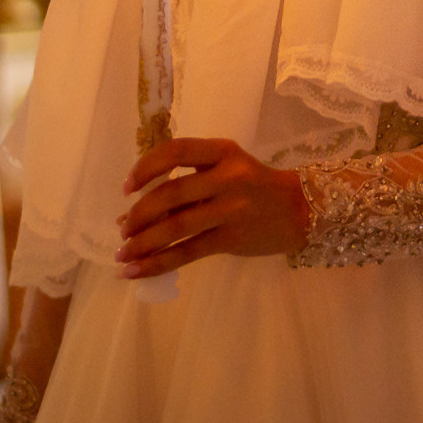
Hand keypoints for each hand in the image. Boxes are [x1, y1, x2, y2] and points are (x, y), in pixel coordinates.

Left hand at [116, 137, 310, 277]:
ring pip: (175, 226)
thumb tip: (130, 215)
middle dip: (138, 215)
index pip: (175, 151)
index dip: (145, 167)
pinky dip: (157, 263)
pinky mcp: (232, 238)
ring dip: (142, 243)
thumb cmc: (255, 187)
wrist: (300, 210)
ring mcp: (231, 208)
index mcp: (222, 151)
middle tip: (122, 231)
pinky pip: (187, 252)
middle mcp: (227, 176)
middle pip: (170, 193)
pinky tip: (136, 271)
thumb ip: (187, 186)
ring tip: (122, 255)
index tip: (126, 188)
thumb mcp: (226, 171)